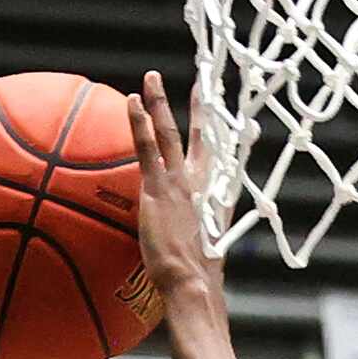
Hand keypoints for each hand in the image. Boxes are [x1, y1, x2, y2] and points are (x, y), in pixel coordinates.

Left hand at [127, 73, 221, 305]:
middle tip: (203, 77)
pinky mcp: (160, 187)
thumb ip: (206, 222)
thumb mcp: (208, 241)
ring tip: (151, 77)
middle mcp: (203, 181)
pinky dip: (141, 122)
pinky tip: (134, 101)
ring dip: (160, 102)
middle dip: (204, 104)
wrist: (193, 282)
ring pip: (170, 131)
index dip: (223, 127)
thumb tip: (205, 221)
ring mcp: (181, 181)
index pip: (221, 151)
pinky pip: (148, 146)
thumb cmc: (198, 270)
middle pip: (204, 133)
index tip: (224, 105)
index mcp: (216, 191)